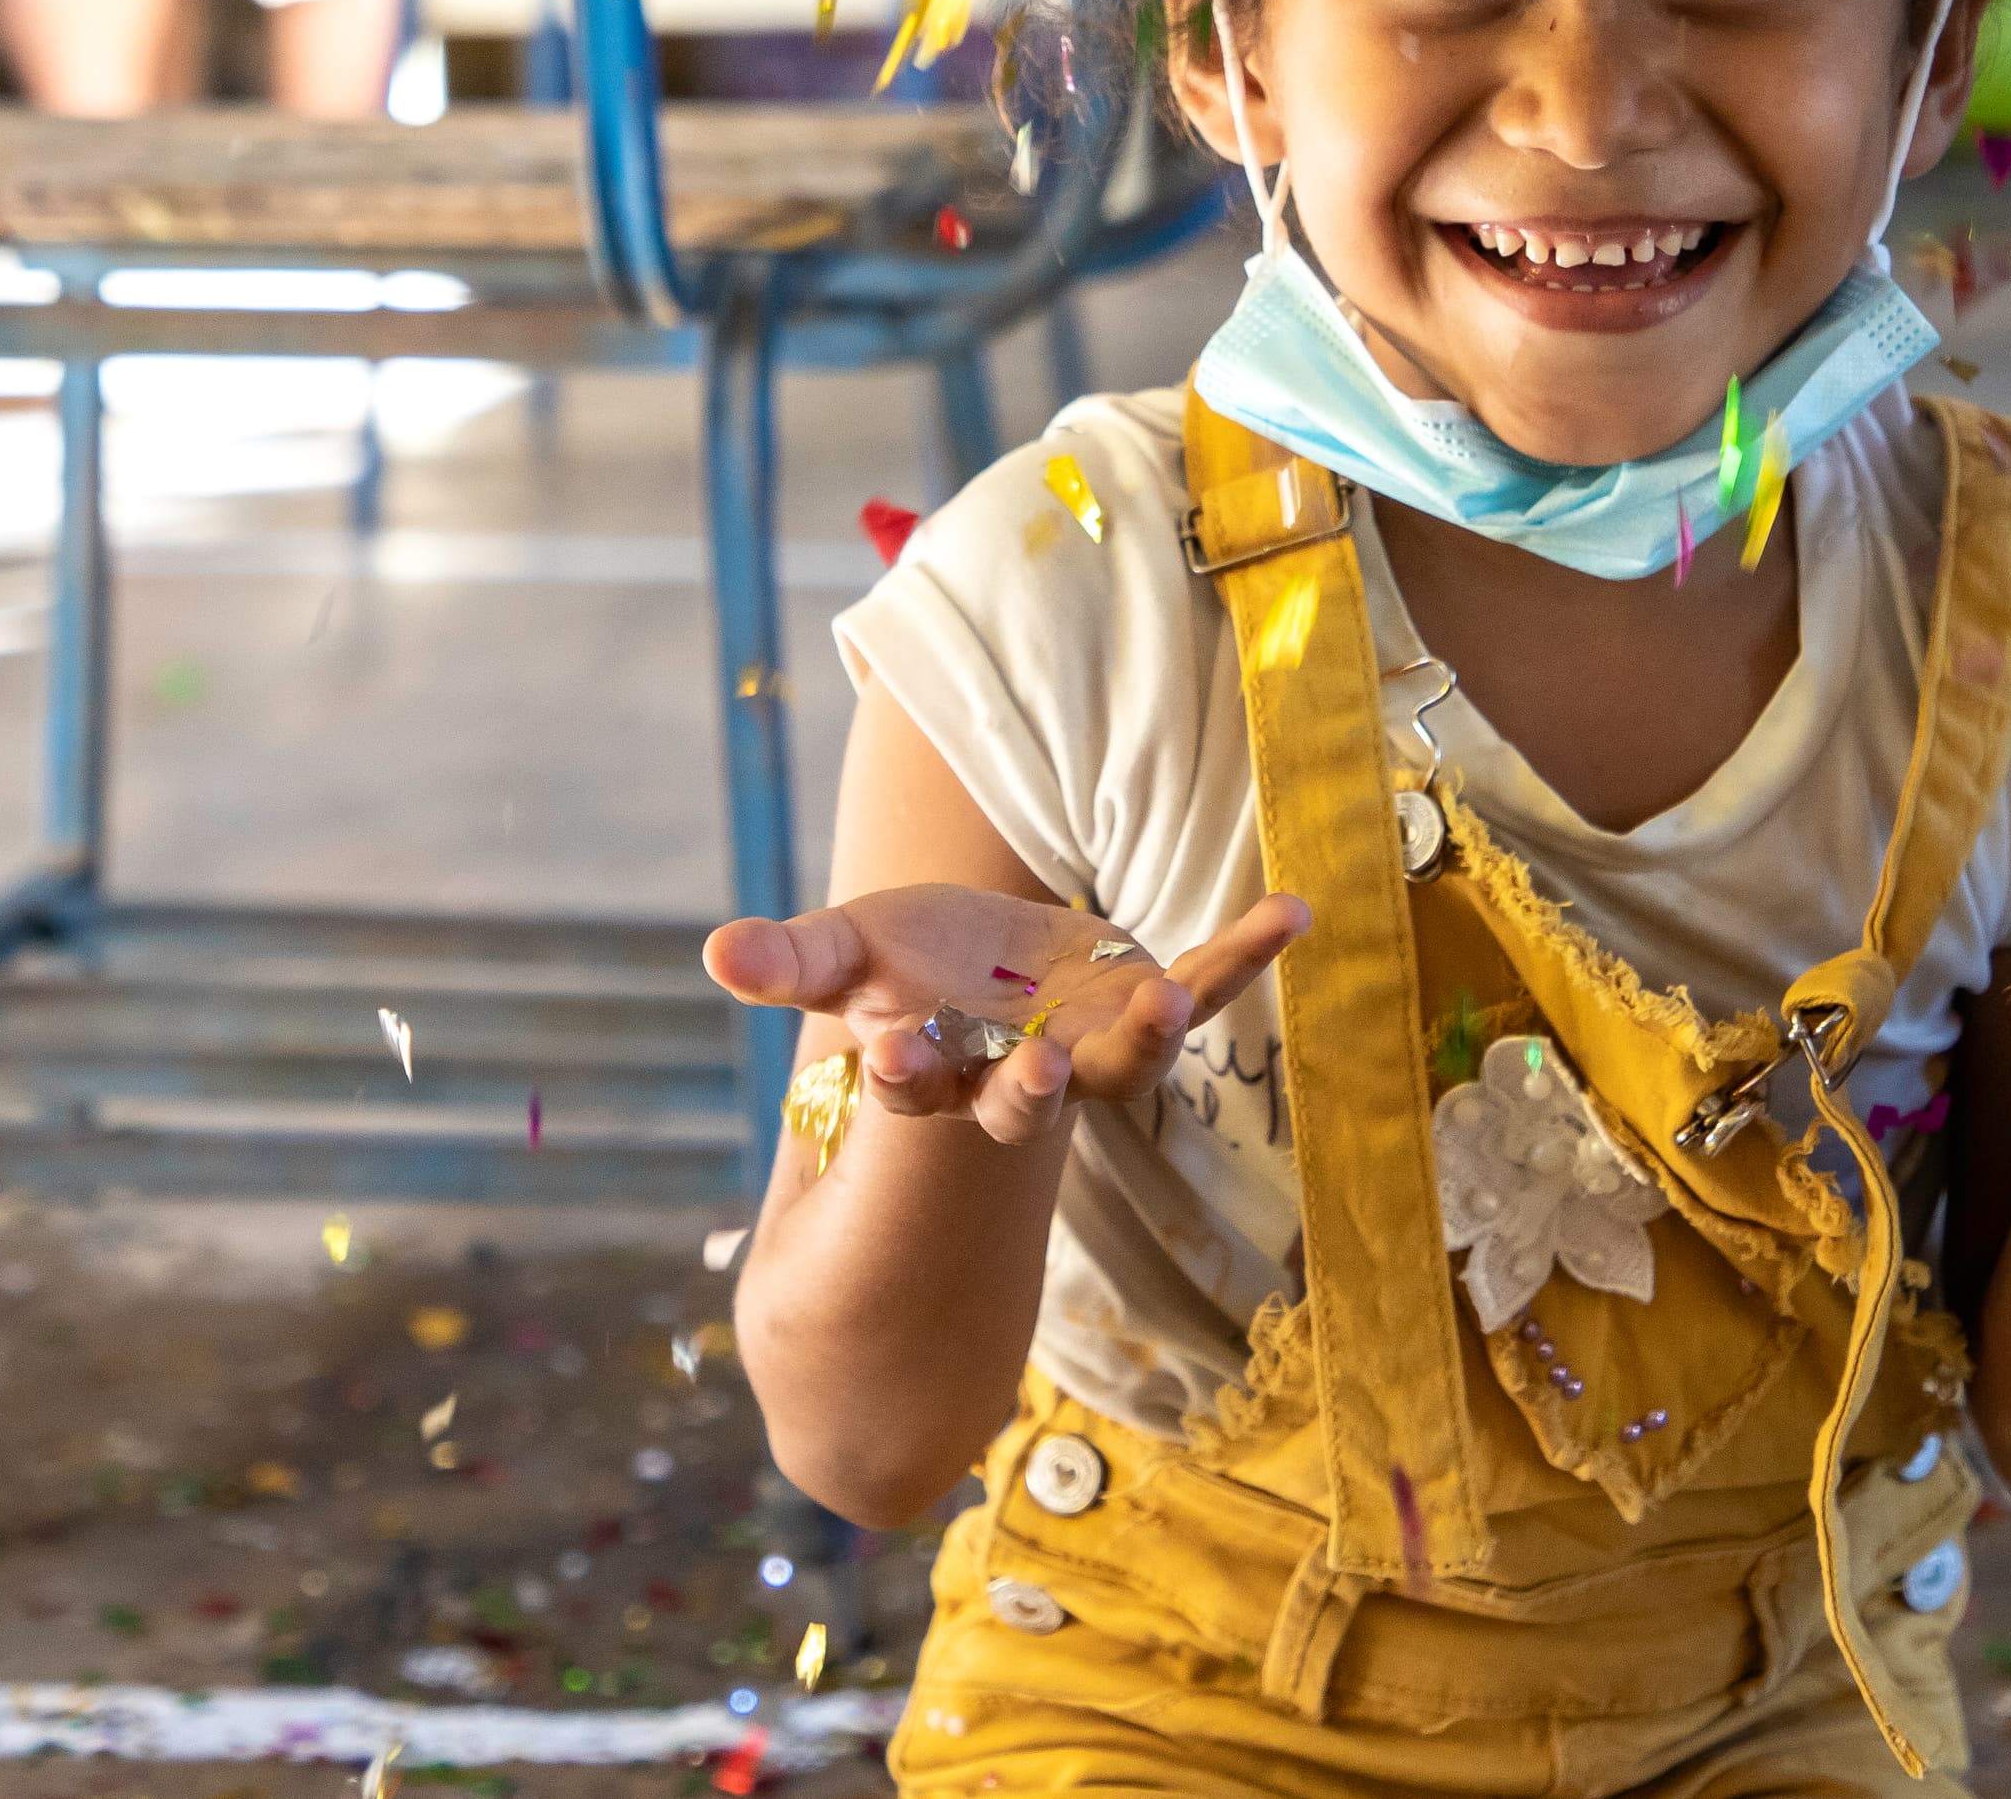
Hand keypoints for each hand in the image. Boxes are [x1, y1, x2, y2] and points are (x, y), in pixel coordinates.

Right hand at [705, 887, 1309, 1145]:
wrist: (987, 970)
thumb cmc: (908, 968)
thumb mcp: (844, 953)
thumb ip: (790, 961)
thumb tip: (716, 955)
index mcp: (932, 1073)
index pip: (908, 1084)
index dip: (899, 1072)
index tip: (885, 1049)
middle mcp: (1015, 1078)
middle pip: (1020, 1101)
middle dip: (1025, 1090)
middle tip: (1033, 1072)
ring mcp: (1092, 1049)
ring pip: (1123, 1064)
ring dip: (1145, 1033)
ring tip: (1162, 992)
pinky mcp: (1146, 1005)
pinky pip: (1207, 987)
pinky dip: (1247, 952)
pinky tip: (1294, 908)